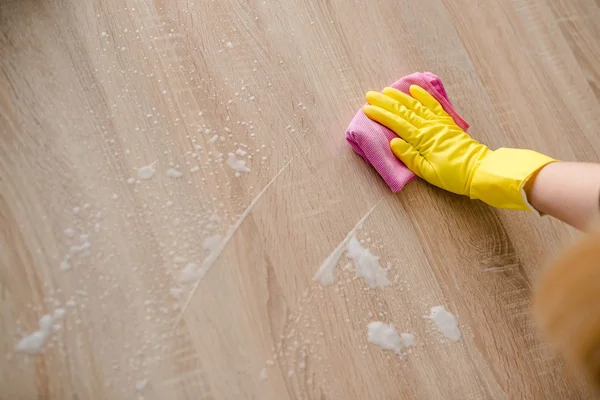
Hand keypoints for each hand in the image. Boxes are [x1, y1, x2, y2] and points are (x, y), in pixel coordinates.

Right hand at [364, 85, 488, 196]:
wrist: (479, 170)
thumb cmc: (452, 175)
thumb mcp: (427, 172)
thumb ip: (409, 157)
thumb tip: (393, 142)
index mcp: (422, 140)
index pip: (397, 124)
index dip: (381, 115)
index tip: (367, 109)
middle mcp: (429, 127)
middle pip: (403, 111)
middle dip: (385, 102)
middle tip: (370, 95)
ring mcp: (438, 123)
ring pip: (415, 105)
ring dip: (400, 96)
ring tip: (387, 90)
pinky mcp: (446, 122)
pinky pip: (433, 105)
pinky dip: (423, 96)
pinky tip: (414, 89)